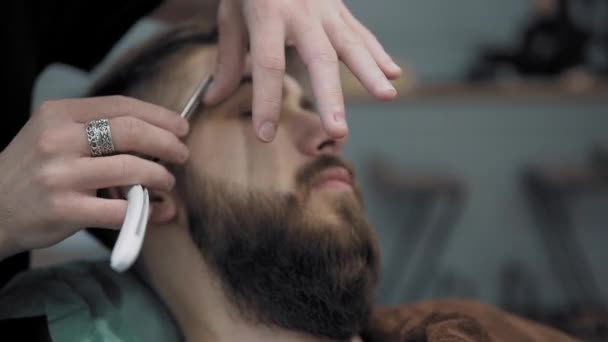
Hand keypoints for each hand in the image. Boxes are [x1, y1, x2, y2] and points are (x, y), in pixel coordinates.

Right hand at [0, 96, 189, 259]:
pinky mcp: (64, 210)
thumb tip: (160, 140)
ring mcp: (59, 175)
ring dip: (159, 177)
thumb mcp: (54, 136)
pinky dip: (143, 210)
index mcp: (58, 114)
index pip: (121, 106)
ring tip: (165, 181)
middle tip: (181, 155)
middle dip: (167, 143)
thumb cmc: (32, 170)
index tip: (181, 127)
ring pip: (131, 169)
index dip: (159, 116)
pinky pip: (120, 209)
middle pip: (131, 131)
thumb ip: (100, 133)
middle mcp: (57, 139)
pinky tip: (148, 209)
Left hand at [205, 0, 400, 141]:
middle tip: (338, 130)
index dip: (267, 101)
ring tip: (387, 95)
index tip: (266, 135)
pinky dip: (378, 53)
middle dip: (331, 96)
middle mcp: (301, 12)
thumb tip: (213, 100)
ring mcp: (326, 9)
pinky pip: (361, 32)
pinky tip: (393, 74)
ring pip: (351, 44)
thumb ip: (227, 59)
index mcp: (267, 13)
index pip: (268, 64)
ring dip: (370, 71)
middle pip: (319, 58)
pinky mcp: (340, 8)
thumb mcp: (230, 15)